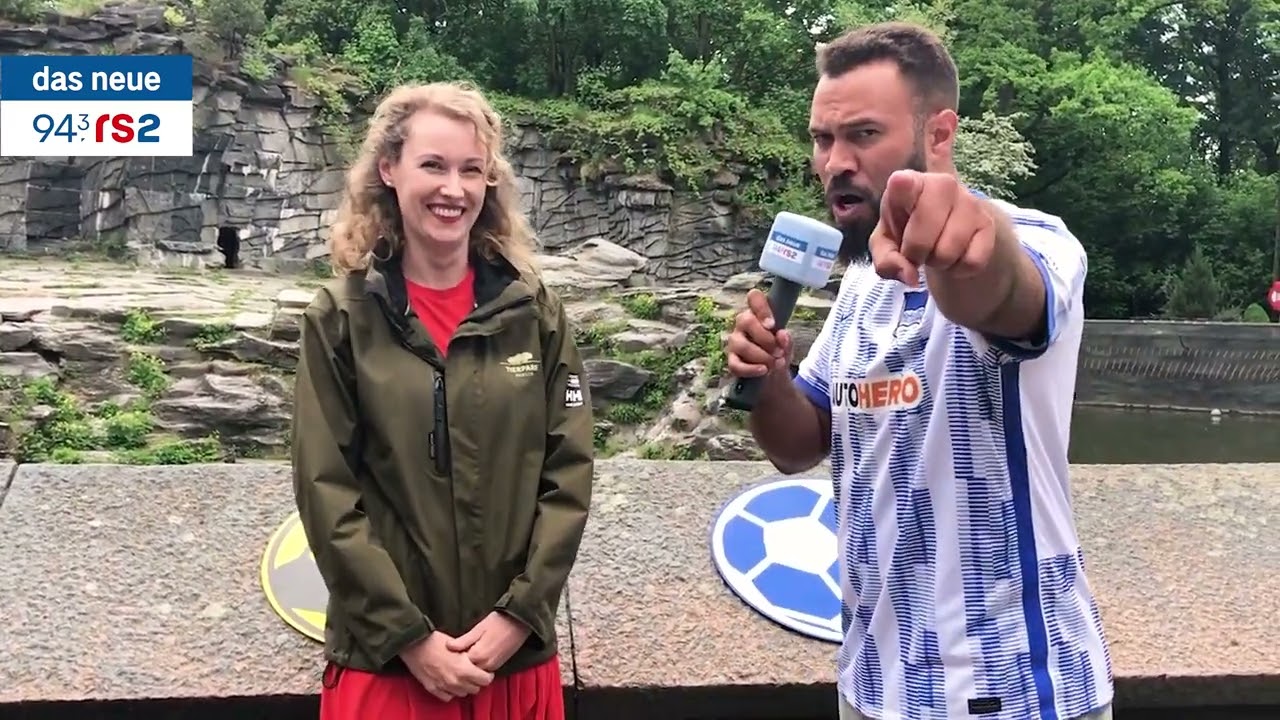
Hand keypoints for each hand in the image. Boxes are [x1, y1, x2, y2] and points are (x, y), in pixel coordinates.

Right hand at [399, 631, 494, 701]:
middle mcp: (455, 681)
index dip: (487, 675)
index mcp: (464, 669)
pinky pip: (447, 697)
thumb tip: (477, 662)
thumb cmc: (435, 640)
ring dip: (464, 687)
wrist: (414, 643)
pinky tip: (449, 682)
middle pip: (475, 689)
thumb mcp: (458, 646)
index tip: (485, 671)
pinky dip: (450, 691)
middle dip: (476, 681)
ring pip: (462, 694)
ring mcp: (443, 686)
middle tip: (474, 673)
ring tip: (461, 677)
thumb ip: (469, 658)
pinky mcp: (432, 688)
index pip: (485, 680)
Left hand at [445, 611, 531, 672]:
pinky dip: (478, 665)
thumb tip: (448, 646)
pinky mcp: (499, 664)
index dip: (452, 659)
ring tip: (463, 655)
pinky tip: (475, 655)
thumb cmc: (499, 621)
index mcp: (479, 655)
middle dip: (460, 665)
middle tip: (452, 656)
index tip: (445, 654)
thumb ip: (463, 640)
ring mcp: (494, 665)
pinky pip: (485, 669)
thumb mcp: (478, 628)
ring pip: (476, 672)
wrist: (520, 621)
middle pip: (468, 671)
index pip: (459, 664)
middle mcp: (486, 664)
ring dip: (470, 666)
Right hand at [725, 288, 793, 377]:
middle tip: (778, 351)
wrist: (774, 377)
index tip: (772, 325)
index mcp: (758, 313)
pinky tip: (764, 370)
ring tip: (775, 363)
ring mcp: (735, 342)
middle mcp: (743, 324)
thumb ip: (786, 339)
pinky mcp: (732, 361)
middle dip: (765, 338)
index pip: (754, 297)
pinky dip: (751, 369)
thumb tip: (782, 334)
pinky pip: (736, 364)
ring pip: (741, 344)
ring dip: (762, 356)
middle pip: (745, 320)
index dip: (762, 308)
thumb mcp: (787, 346)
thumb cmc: (779, 353)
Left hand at [869, 170, 996, 286]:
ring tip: (935, 250)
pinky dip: (960, 269)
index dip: (902, 187)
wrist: (942, 230)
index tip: (901, 183)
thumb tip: (910, 276)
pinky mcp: (988, 222)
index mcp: (908, 183)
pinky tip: (956, 255)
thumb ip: (887, 262)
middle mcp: (942, 184)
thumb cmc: (906, 232)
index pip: (902, 182)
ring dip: (939, 262)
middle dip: (916, 253)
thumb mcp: (885, 247)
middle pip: (923, 234)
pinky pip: (972, 261)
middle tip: (915, 251)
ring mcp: (969, 201)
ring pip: (948, 251)